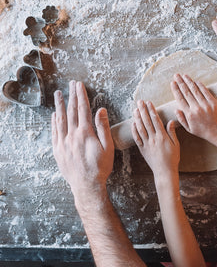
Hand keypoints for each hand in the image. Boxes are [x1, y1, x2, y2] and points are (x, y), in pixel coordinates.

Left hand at [51, 81, 113, 201]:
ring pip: (60, 120)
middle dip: (72, 96)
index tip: (80, 85)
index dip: (81, 96)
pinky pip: (54, 132)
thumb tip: (101, 110)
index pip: (83, 109)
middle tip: (71, 84)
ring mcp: (63, 143)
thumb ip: (103, 127)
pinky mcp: (58, 151)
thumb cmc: (100, 167)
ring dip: (60, 105)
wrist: (87, 185)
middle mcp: (72, 136)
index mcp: (85, 133)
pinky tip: (55, 115)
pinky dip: (54, 121)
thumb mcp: (108, 147)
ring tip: (59, 94)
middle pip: (72, 111)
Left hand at [131, 100, 179, 180]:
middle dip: (143, 110)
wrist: (164, 171)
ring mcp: (147, 144)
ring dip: (137, 118)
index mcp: (162, 136)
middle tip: (140, 102)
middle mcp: (153, 139)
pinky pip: (137, 138)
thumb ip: (172, 132)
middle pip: (146, 122)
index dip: (151, 110)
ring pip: (140, 128)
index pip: (155, 120)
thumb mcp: (176, 145)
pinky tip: (133, 123)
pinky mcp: (142, 149)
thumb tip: (170, 121)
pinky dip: (134, 130)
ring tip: (135, 109)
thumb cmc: (172, 159)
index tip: (149, 102)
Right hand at [170, 74, 216, 144]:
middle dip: (180, 82)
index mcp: (189, 114)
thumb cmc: (203, 131)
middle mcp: (196, 108)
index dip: (176, 90)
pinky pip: (205, 91)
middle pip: (186, 92)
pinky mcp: (213, 102)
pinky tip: (195, 81)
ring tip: (184, 75)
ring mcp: (205, 104)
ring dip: (189, 81)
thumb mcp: (189, 129)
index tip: (172, 83)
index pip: (180, 99)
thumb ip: (181, 119)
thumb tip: (176, 109)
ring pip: (195, 90)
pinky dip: (200, 85)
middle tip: (176, 75)